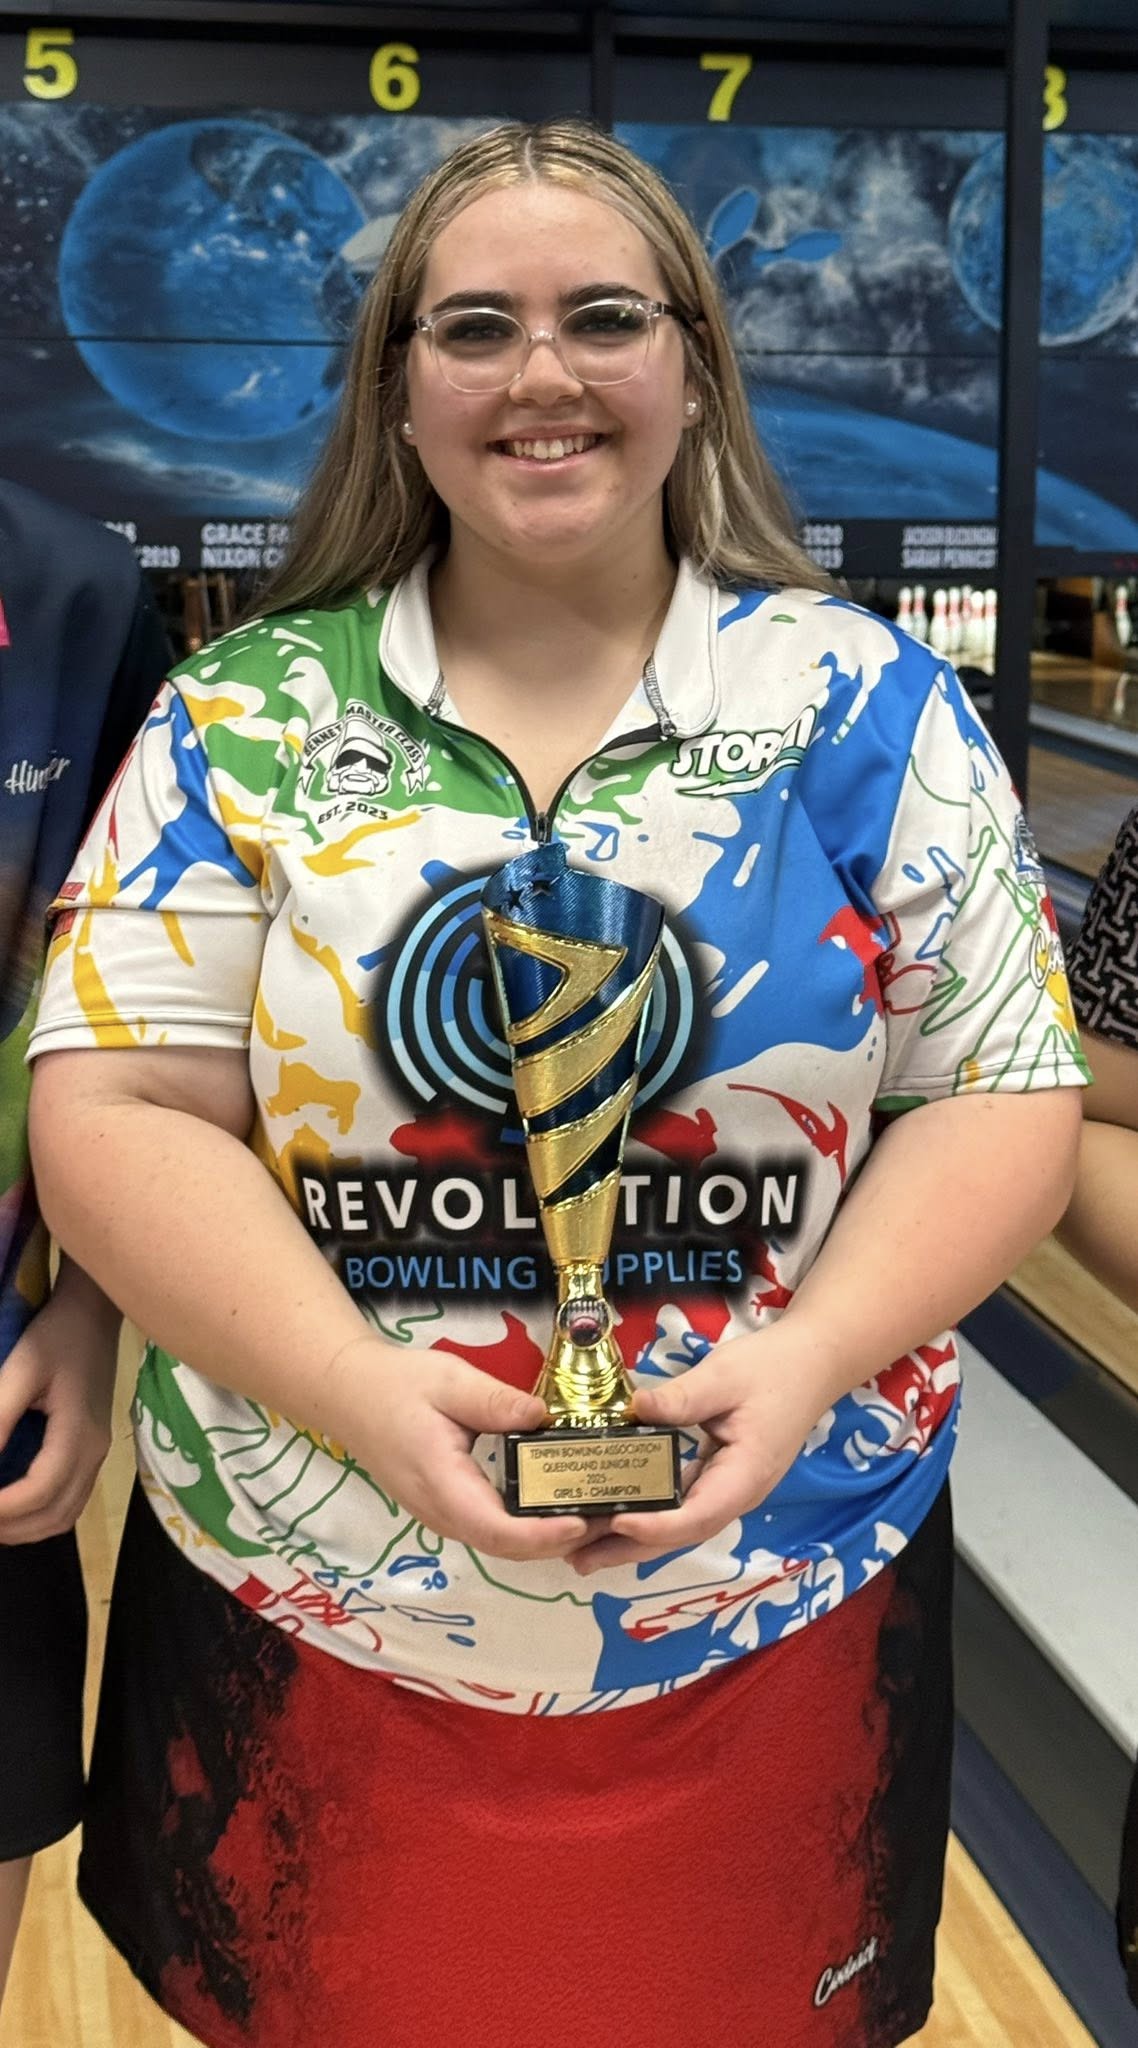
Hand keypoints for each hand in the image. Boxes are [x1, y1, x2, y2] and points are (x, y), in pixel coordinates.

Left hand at [0, 1284, 118, 1543]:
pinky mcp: (94, 1448)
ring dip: (27, 1528)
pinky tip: (15, 1508)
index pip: (40, 1492)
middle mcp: (94, 1451)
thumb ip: (0, 1419)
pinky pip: (71, 1501)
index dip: (3, 1509)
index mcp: (78, 1433)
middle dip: (11, 1527)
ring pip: (66, 1514)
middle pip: (56, 1514)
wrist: (94, 1314)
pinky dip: (42, 1516)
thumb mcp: (20, 1370)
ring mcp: (98, 1452)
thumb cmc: (56, 1336)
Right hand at [332, 1339, 600, 1562]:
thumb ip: (496, 1402)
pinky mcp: (446, 1508)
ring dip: (545, 1539)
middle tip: (607, 1518)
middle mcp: (441, 1512)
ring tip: (592, 1515)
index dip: (542, 1535)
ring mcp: (441, 1515)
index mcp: (442, 1483)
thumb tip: (544, 1418)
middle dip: (557, 1542)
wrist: (349, 1394)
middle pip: (505, 1547)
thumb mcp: (450, 1381)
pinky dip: (527, 1528)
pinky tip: (556, 1506)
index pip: (497, 1529)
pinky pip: (491, 1529)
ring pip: (499, 1544)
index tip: (581, 1521)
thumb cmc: (397, 1386)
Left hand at [569, 1324, 837, 1575]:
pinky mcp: (718, 1476)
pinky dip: (649, 1512)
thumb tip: (635, 1408)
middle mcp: (736, 1493)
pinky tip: (616, 1513)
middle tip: (579, 1559)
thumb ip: (682, 1397)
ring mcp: (728, 1488)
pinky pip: (681, 1503)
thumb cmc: (773, 1369)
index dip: (657, 1525)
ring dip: (634, 1538)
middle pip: (681, 1533)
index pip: (698, 1515)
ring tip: (585, 1549)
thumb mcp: (724, 1376)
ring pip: (679, 1523)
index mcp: (744, 1475)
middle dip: (631, 1548)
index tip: (618, 1521)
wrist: (813, 1363)